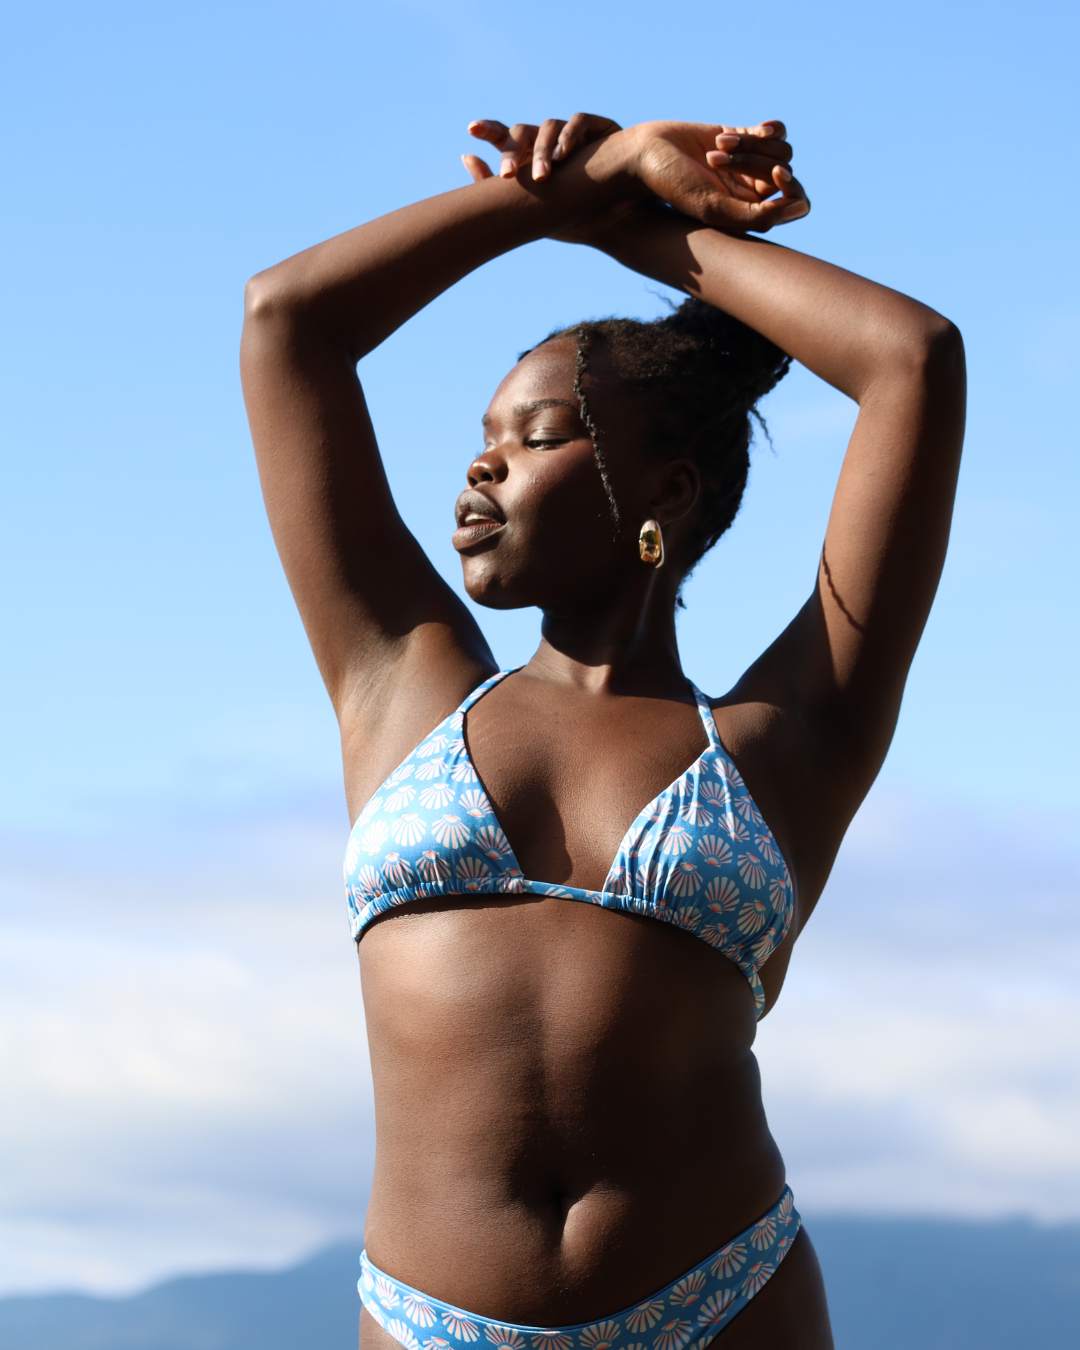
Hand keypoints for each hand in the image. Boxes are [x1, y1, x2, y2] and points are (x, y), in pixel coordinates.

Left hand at [461, 113, 640, 245]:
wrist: (622, 221)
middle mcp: (551, 140)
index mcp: (533, 155)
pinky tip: (564, 155)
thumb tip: (465, 157)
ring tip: (542, 176)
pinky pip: (579, 122)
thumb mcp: (531, 207)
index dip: (490, 130)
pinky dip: (570, 137)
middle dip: (515, 153)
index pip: (507, 137)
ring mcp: (574, 132)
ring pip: (549, 127)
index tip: (471, 131)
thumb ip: (496, 186)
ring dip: (543, 151)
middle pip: (524, 132)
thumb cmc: (576, 216)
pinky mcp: (599, 126)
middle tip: (509, 177)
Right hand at [630, 119, 809, 232]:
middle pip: (785, 170)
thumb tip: (801, 207)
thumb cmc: (675, 187)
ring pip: (782, 150)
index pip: (796, 203)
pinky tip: (758, 128)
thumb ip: (758, 217)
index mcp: (750, 214)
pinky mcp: (744, 138)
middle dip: (754, 161)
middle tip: (715, 160)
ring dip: (749, 144)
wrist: (648, 155)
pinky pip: (777, 133)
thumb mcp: (714, 207)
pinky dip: (769, 130)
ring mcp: (751, 164)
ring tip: (716, 147)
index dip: (793, 188)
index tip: (776, 174)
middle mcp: (754, 191)